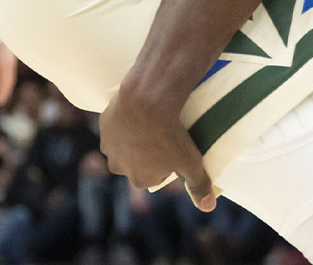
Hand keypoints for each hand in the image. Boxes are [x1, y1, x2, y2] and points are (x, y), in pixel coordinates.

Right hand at [98, 81, 217, 211]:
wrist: (145, 104)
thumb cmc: (170, 137)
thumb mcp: (191, 162)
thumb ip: (199, 185)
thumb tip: (208, 207)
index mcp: (139, 179)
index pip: (156, 174)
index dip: (167, 161)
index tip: (176, 148)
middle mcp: (119, 167)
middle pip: (138, 160)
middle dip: (148, 151)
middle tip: (165, 133)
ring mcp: (109, 146)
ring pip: (125, 142)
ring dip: (135, 135)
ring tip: (153, 120)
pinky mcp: (104, 125)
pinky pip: (117, 124)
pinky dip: (126, 119)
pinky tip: (139, 111)